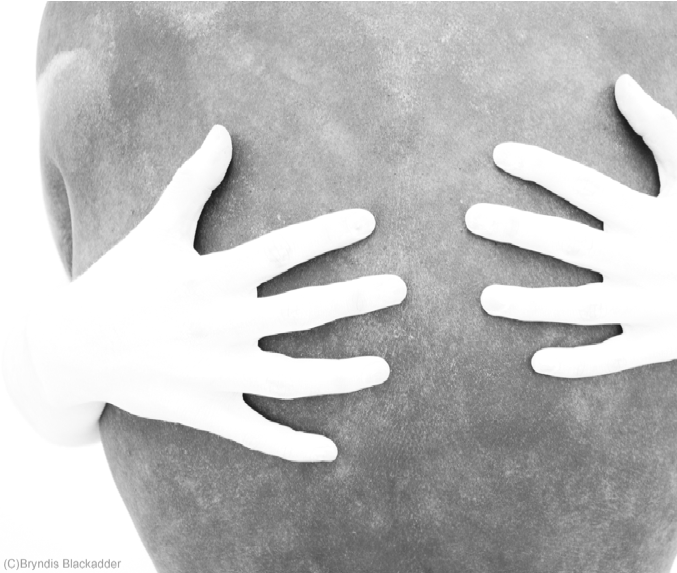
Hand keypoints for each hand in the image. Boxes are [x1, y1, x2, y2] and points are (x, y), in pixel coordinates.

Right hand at [23, 125, 406, 460]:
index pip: (278, 251)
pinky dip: (290, 445)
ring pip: (288, 378)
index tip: (369, 222)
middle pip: (298, 312)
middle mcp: (217, 325)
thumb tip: (221, 132)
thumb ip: (192, 182)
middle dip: (353, 300)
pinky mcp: (204, 410)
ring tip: (384, 369)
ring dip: (338, 377)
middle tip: (400, 290)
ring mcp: (213, 372)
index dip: (324, 235)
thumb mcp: (155, 229)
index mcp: (209, 277)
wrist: (72, 348)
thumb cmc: (120, 281)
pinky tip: (330, 450)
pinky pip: (254, 432)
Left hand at [466, 75, 676, 406]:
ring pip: (581, 306)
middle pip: (570, 243)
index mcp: (648, 215)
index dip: (543, 169)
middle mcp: (643, 258)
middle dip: (519, 230)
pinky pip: (613, 356)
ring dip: (532, 304)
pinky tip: (537, 363)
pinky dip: (578, 362)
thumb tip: (622, 83)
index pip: (586, 187)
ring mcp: (650, 304)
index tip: (500, 155)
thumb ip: (659, 130)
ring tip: (485, 300)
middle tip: (472, 219)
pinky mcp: (659, 341)